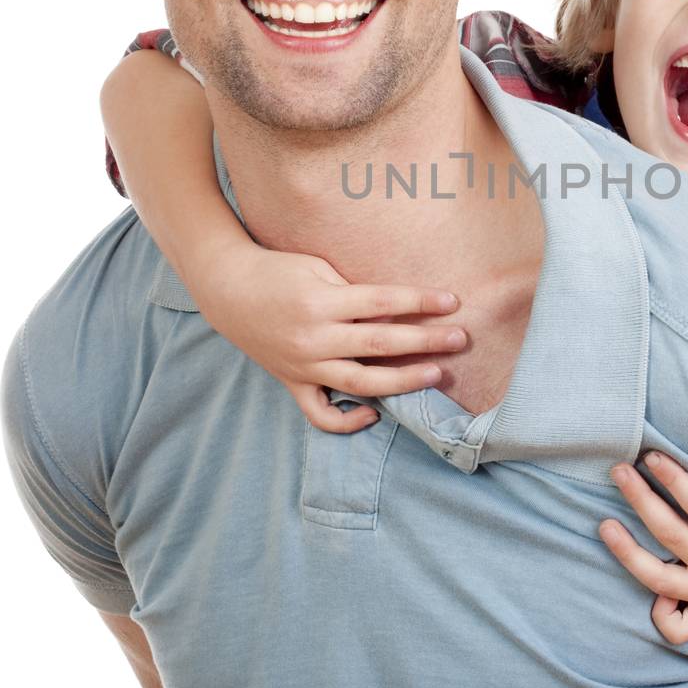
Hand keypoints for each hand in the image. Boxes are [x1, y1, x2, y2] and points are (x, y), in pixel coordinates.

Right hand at [194, 241, 466, 433]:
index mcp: (322, 301)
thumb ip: (354, 290)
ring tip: (435, 374)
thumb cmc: (278, 269)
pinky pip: (320, 413)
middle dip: (425, 341)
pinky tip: (375, 414)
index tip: (452, 300)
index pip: (382, 302)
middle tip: (460, 339)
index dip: (419, 301)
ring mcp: (303, 364)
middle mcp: (314, 337)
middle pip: (380, 343)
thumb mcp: (317, 266)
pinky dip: (347, 420)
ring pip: (360, 382)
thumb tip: (397, 309)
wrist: (227, 289)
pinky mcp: (292, 382)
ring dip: (402, 381)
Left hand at [598, 451, 687, 643]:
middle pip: (668, 533)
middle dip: (639, 498)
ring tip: (604, 526)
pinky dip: (658, 611)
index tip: (653, 456)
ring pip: (657, 578)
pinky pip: (676, 626)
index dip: (673, 479)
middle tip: (618, 470)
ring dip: (626, 551)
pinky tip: (651, 586)